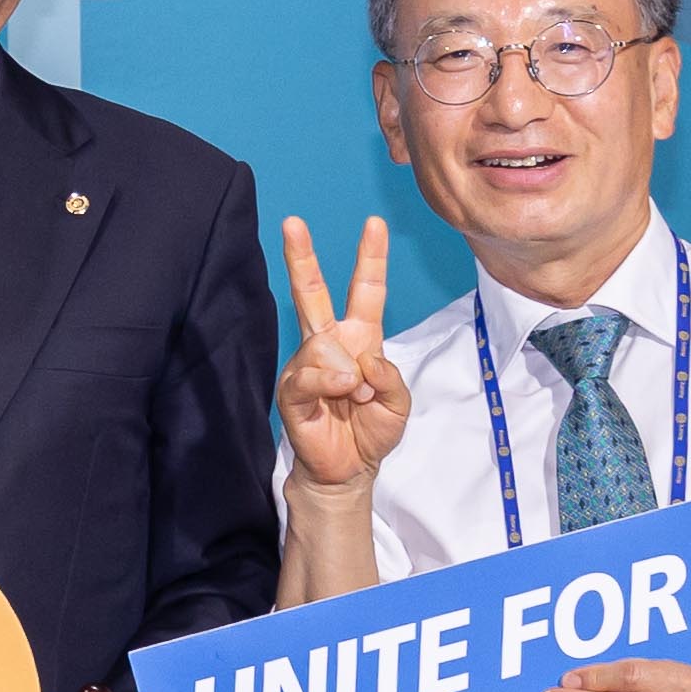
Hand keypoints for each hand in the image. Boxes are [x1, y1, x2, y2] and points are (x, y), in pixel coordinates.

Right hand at [277, 217, 410, 500]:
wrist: (349, 469)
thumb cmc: (370, 431)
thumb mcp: (399, 403)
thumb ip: (389, 376)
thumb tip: (359, 361)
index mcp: (359, 338)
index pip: (365, 290)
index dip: (370, 258)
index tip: (373, 224)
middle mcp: (328, 344)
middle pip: (312, 293)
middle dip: (301, 257)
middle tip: (292, 222)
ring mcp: (306, 364)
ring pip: (323, 344)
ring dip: (348, 376)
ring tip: (353, 400)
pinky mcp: (291, 389)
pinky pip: (309, 374)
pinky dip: (329, 384)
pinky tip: (339, 395)